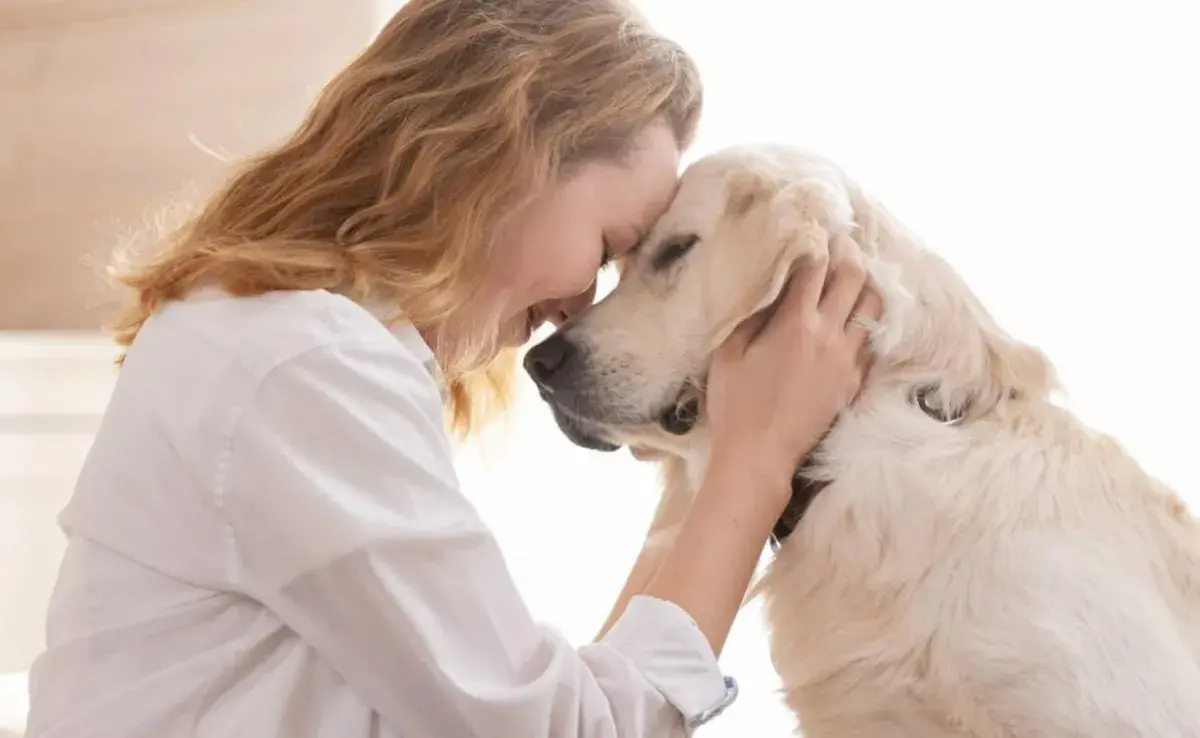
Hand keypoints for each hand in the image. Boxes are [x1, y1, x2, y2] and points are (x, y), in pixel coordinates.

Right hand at [705, 240, 882, 496]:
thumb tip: (765, 283)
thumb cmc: (735, 404)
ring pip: (873, 308)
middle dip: (849, 253)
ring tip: (855, 275)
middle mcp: (828, 336)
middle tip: (842, 242)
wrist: (760, 455)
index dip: (816, 242)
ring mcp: (847, 360)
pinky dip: (866, 322)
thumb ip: (749, 313)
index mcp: (795, 323)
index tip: (814, 228)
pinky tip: (856, 318)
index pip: (815, 267)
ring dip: (865, 286)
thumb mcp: (729, 352)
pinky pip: (871, 342)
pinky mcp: (854, 383)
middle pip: (854, 278)